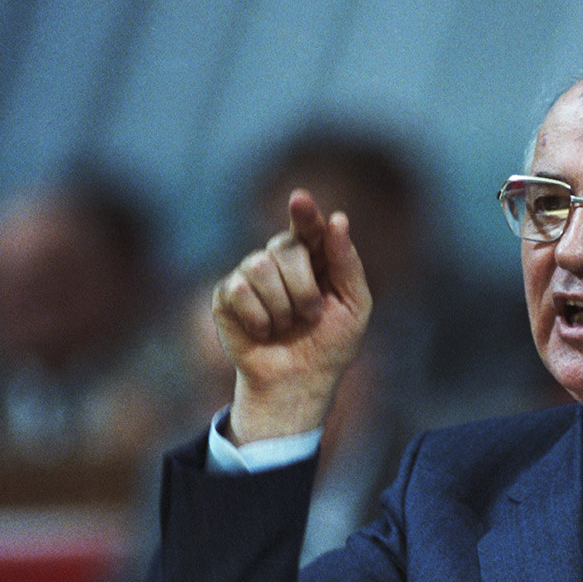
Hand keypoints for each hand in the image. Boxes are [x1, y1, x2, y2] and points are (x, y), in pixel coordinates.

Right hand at [212, 189, 371, 444]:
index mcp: (314, 256)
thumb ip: (347, 261)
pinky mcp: (227, 294)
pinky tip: (263, 331)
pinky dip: (258, 317)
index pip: (309, 225)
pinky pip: (239, 289)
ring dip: (282, 305)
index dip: (304, 212)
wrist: (298, 382)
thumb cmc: (331, 343)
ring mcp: (251, 273)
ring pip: (259, 264)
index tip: (300, 199)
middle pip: (285, 247)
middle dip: (304, 288)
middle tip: (311, 316)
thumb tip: (338, 218)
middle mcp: (280, 258)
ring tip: (287, 325)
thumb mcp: (354, 304)